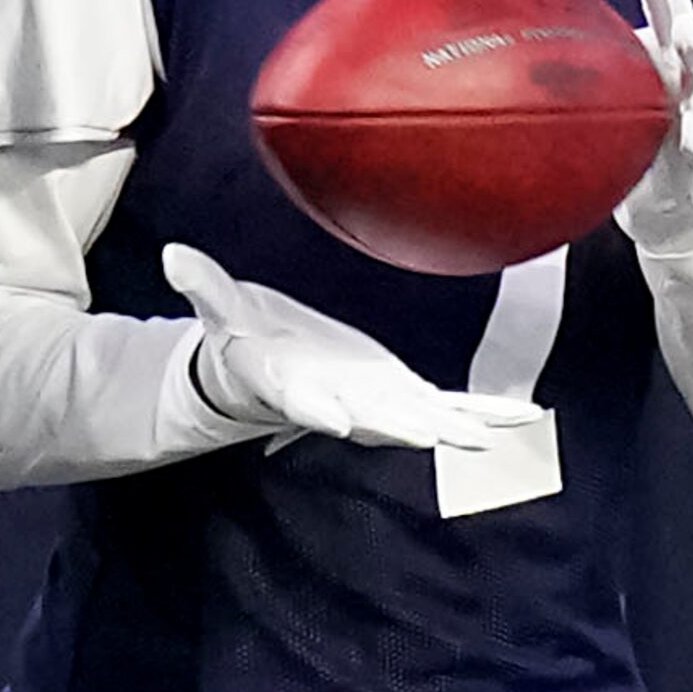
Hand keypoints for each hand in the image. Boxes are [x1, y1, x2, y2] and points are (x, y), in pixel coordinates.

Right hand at [163, 244, 542, 450]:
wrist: (262, 368)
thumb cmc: (240, 339)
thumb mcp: (218, 309)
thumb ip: (202, 285)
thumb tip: (172, 256)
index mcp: (290, 384)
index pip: (300, 401)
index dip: (317, 411)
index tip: (332, 423)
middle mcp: (338, 402)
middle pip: (369, 418)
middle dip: (402, 425)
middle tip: (433, 435)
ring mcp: (374, 401)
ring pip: (417, 417)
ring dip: (453, 426)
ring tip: (490, 435)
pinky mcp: (400, 392)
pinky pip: (446, 405)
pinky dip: (481, 411)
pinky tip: (520, 415)